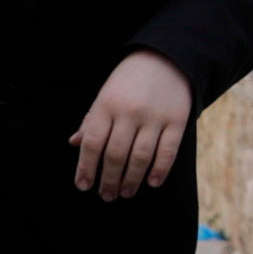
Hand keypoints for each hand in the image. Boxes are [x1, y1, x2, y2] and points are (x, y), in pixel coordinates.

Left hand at [72, 50, 194, 199]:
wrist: (166, 58)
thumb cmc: (129, 81)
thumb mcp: (106, 95)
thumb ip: (92, 120)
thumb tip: (75, 144)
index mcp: (106, 104)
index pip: (93, 143)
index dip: (86, 168)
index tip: (84, 186)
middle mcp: (129, 111)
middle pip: (115, 155)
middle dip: (109, 180)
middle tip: (107, 195)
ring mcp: (154, 116)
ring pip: (140, 157)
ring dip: (131, 180)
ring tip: (126, 193)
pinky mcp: (177, 120)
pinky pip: (168, 151)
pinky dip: (160, 170)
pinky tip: (152, 182)